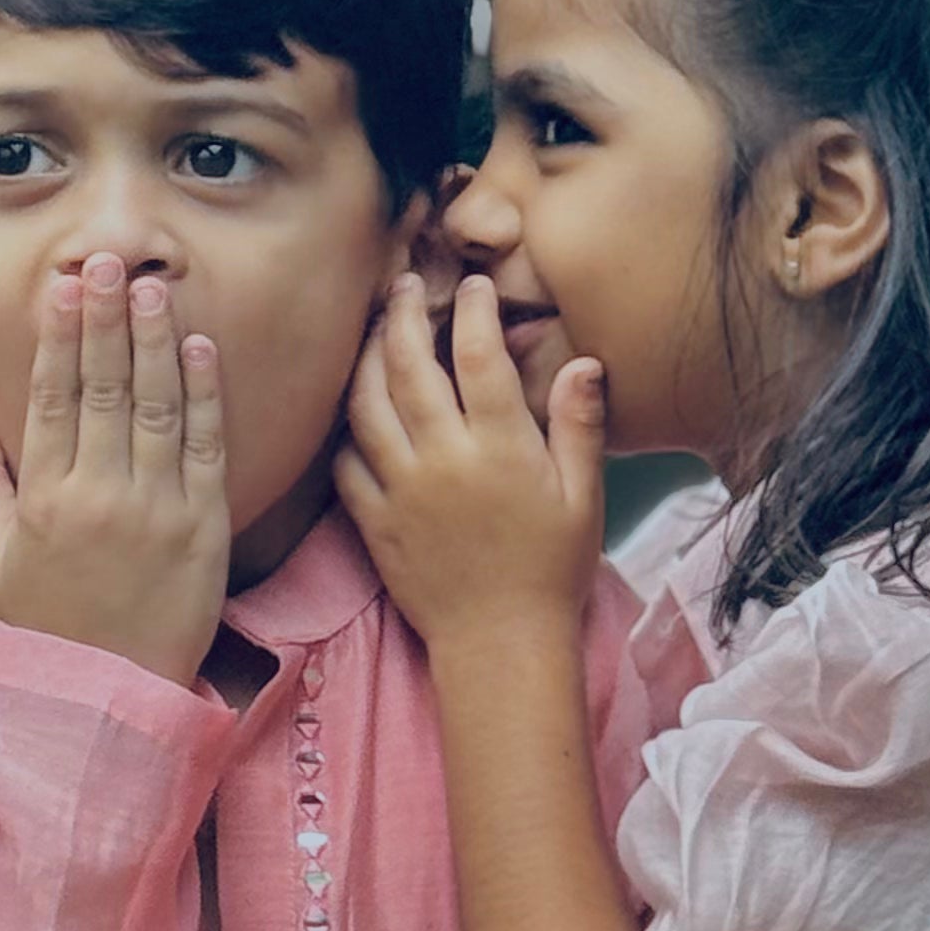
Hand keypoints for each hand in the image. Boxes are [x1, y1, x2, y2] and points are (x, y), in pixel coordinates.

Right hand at [0, 255, 227, 690]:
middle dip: (106, 318)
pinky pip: (204, 447)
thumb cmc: (41, 627)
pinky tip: (198, 348)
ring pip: (156, 406)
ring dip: (155, 341)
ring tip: (151, 286)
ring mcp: (158, 508)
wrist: (104, 698)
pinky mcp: (203, 525)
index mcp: (45, 498)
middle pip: (104, 387)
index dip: (59, 336)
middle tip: (108, 260)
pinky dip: (203, 395)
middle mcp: (101, 495)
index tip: (63, 286)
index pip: (53, 398)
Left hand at [336, 272, 605, 657]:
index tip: (471, 286)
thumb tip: (583, 362)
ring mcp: (401, 490)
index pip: (479, 356)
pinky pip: (346, 461)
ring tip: (375, 332)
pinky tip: (355, 407)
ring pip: (366, 405)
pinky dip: (346, 427)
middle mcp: (444, 460)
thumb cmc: (552, 570)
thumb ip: (578, 426)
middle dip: (403, 314)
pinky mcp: (373, 521)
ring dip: (367, 358)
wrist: (502, 644)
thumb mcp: (583, 497)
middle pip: (409, 366)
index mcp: (501, 448)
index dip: (472, 309)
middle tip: (403, 285)